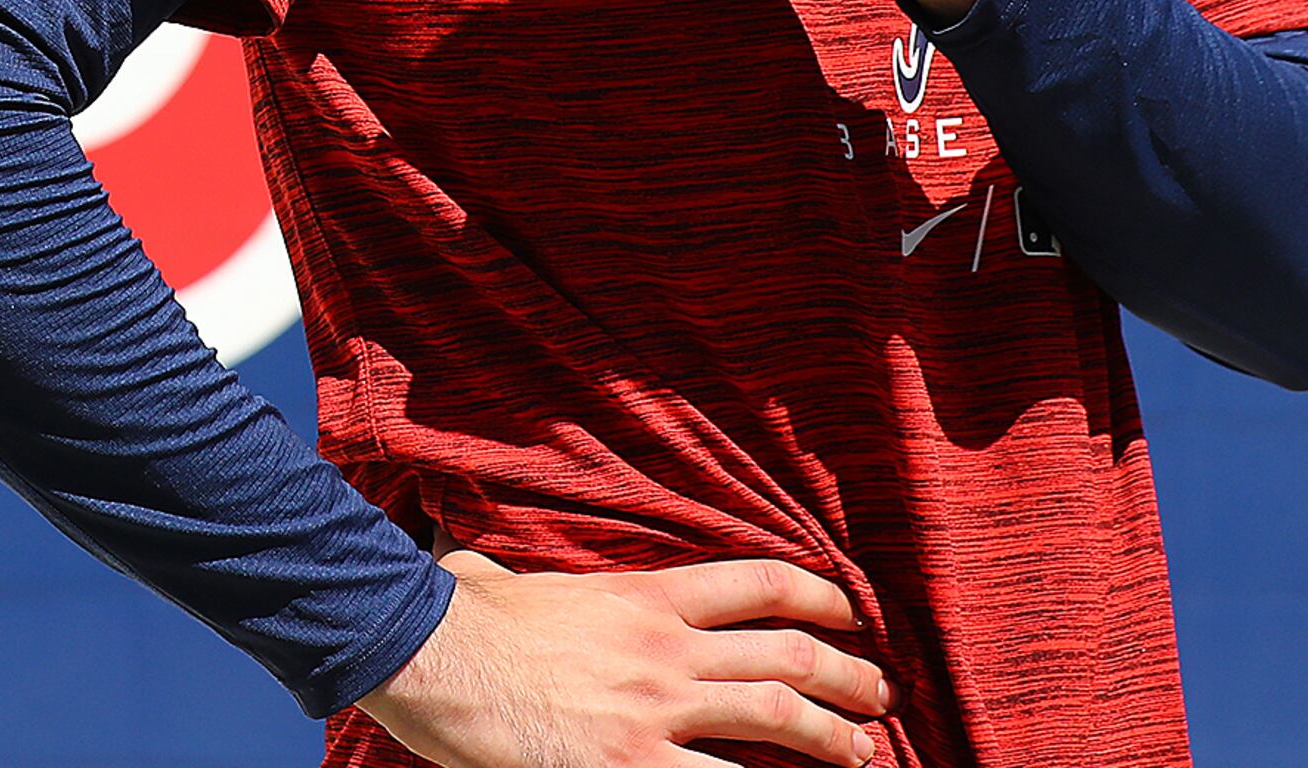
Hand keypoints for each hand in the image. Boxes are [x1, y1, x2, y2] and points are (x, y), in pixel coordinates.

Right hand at [357, 550, 891, 766]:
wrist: (428, 655)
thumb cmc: (456, 617)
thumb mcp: (494, 572)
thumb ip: (508, 569)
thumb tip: (466, 560)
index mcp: (643, 596)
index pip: (758, 584)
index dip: (820, 598)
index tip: (851, 615)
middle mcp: (666, 649)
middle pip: (789, 655)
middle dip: (851, 678)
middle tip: (880, 696)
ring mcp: (655, 711)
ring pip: (779, 717)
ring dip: (837, 739)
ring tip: (867, 754)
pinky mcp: (632, 767)